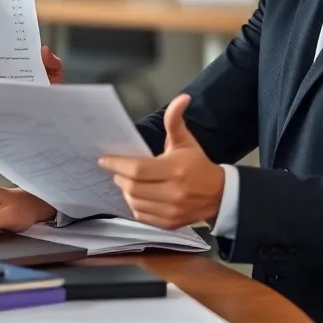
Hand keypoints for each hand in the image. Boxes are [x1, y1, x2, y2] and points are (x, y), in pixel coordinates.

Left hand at [98, 94, 224, 229]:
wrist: (218, 195)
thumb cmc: (197, 164)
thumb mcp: (186, 141)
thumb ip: (175, 120)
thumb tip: (181, 98)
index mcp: (175, 169)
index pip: (138, 169)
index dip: (117, 164)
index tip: (104, 160)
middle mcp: (173, 192)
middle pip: (132, 187)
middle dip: (119, 176)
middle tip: (117, 169)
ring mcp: (171, 211)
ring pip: (134, 202)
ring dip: (125, 191)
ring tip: (126, 181)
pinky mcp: (169, 224)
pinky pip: (141, 215)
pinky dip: (134, 205)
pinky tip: (137, 195)